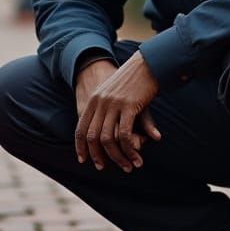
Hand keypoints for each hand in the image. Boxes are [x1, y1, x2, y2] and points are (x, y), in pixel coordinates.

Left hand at [75, 52, 160, 172]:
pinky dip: (129, 149)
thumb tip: (110, 130)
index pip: (81, 128)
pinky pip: (124, 134)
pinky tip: (136, 156)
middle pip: (93, 137)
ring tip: (128, 166)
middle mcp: (101, 102)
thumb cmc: (134, 79)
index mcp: (95, 99)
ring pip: (108, 139)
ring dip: (118, 157)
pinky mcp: (129, 106)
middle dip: (98, 156)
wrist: (148, 62)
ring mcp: (114, 104)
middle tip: (105, 167)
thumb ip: (111, 111)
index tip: (84, 160)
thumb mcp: (117, 94)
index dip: (80, 146)